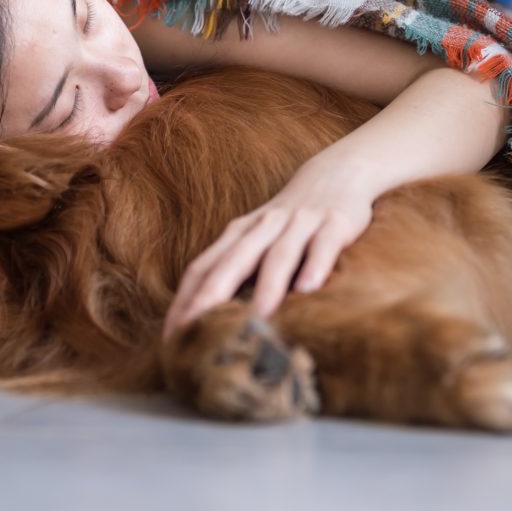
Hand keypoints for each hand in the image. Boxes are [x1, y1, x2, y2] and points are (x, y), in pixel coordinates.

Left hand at [162, 150, 378, 339]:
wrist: (339, 172)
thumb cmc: (291, 222)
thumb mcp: (259, 242)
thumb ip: (239, 276)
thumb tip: (212, 327)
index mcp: (238, 234)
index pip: (202, 269)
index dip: (184, 302)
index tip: (172, 339)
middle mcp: (262, 227)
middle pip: (231, 263)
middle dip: (211, 298)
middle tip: (199, 336)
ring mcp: (299, 223)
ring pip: (278, 256)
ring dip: (266, 288)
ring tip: (257, 321)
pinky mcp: (335, 222)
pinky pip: (323, 245)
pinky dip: (315, 265)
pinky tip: (309, 289)